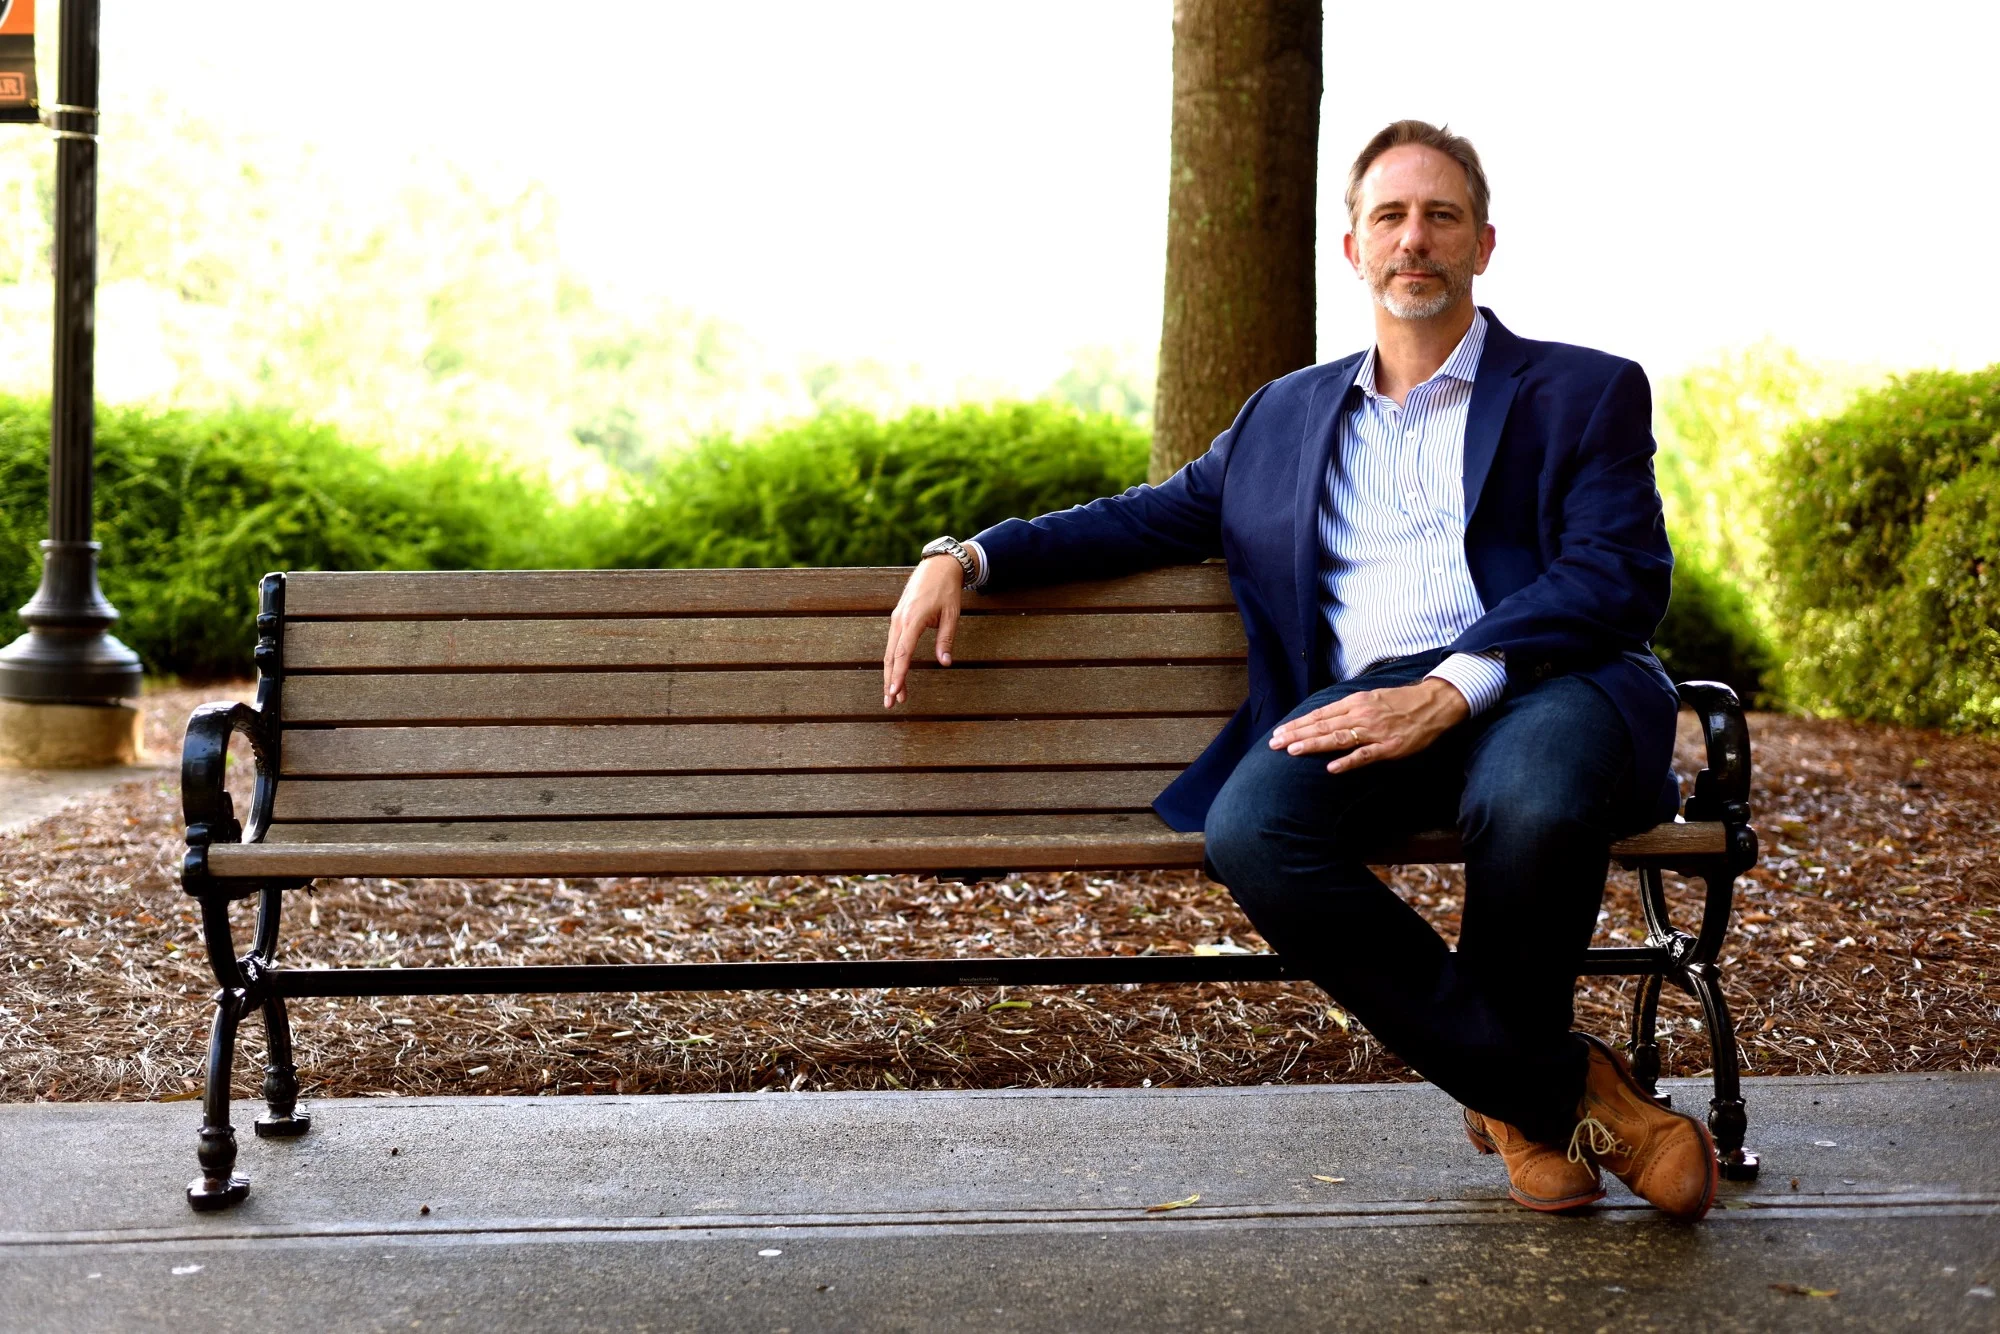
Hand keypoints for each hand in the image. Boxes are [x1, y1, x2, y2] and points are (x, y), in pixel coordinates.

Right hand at [883, 555, 964, 707]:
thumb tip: (945, 663)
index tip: (895, 693)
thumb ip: (946, 640)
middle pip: (891, 656)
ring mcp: (896, 618)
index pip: (902, 654)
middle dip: (890, 681)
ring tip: (894, 693)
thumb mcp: (952, 615)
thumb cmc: (947, 589)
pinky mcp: (898, 617)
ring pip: (889, 651)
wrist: (938, 565)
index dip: (898, 675)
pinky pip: (892, 643)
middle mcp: (899, 620)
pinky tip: (895, 672)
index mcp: (912, 620)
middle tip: (891, 703)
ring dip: (890, 673)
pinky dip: (893, 660)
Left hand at [1267, 678, 1469, 773]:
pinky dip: (1348, 762)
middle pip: (1323, 725)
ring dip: (1314, 744)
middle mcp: (1361, 714)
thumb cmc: (1401, 702)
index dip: (1298, 723)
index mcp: (1355, 702)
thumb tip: (1324, 718)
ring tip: (1293, 751)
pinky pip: (1365, 755)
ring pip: (1339, 738)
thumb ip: (1348, 709)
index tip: (1279, 731)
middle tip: (1274, 743)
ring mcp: (1374, 731)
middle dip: (1297, 734)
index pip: (1320, 714)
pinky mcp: (1389, 747)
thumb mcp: (1371, 698)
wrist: (1434, 703)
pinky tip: (1331, 768)